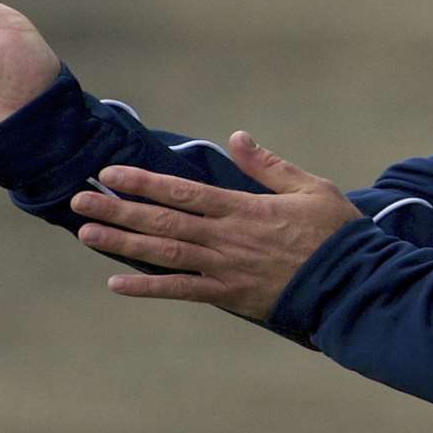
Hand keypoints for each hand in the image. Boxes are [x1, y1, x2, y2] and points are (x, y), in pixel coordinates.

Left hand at [69, 132, 362, 320]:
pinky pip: (181, 291)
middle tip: (80, 198)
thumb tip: (237, 136)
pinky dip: (148, 288)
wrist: (352, 285)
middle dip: (119, 208)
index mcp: (243, 208)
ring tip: (86, 233)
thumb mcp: (310, 187)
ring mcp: (224, 269)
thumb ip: (268, 165)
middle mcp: (225, 237)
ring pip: (163, 253)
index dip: (143, 181)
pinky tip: (116, 283)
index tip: (111, 172)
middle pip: (162, 220)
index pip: (183, 191)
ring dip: (122, 242)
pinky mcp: (229, 296)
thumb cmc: (336, 234)